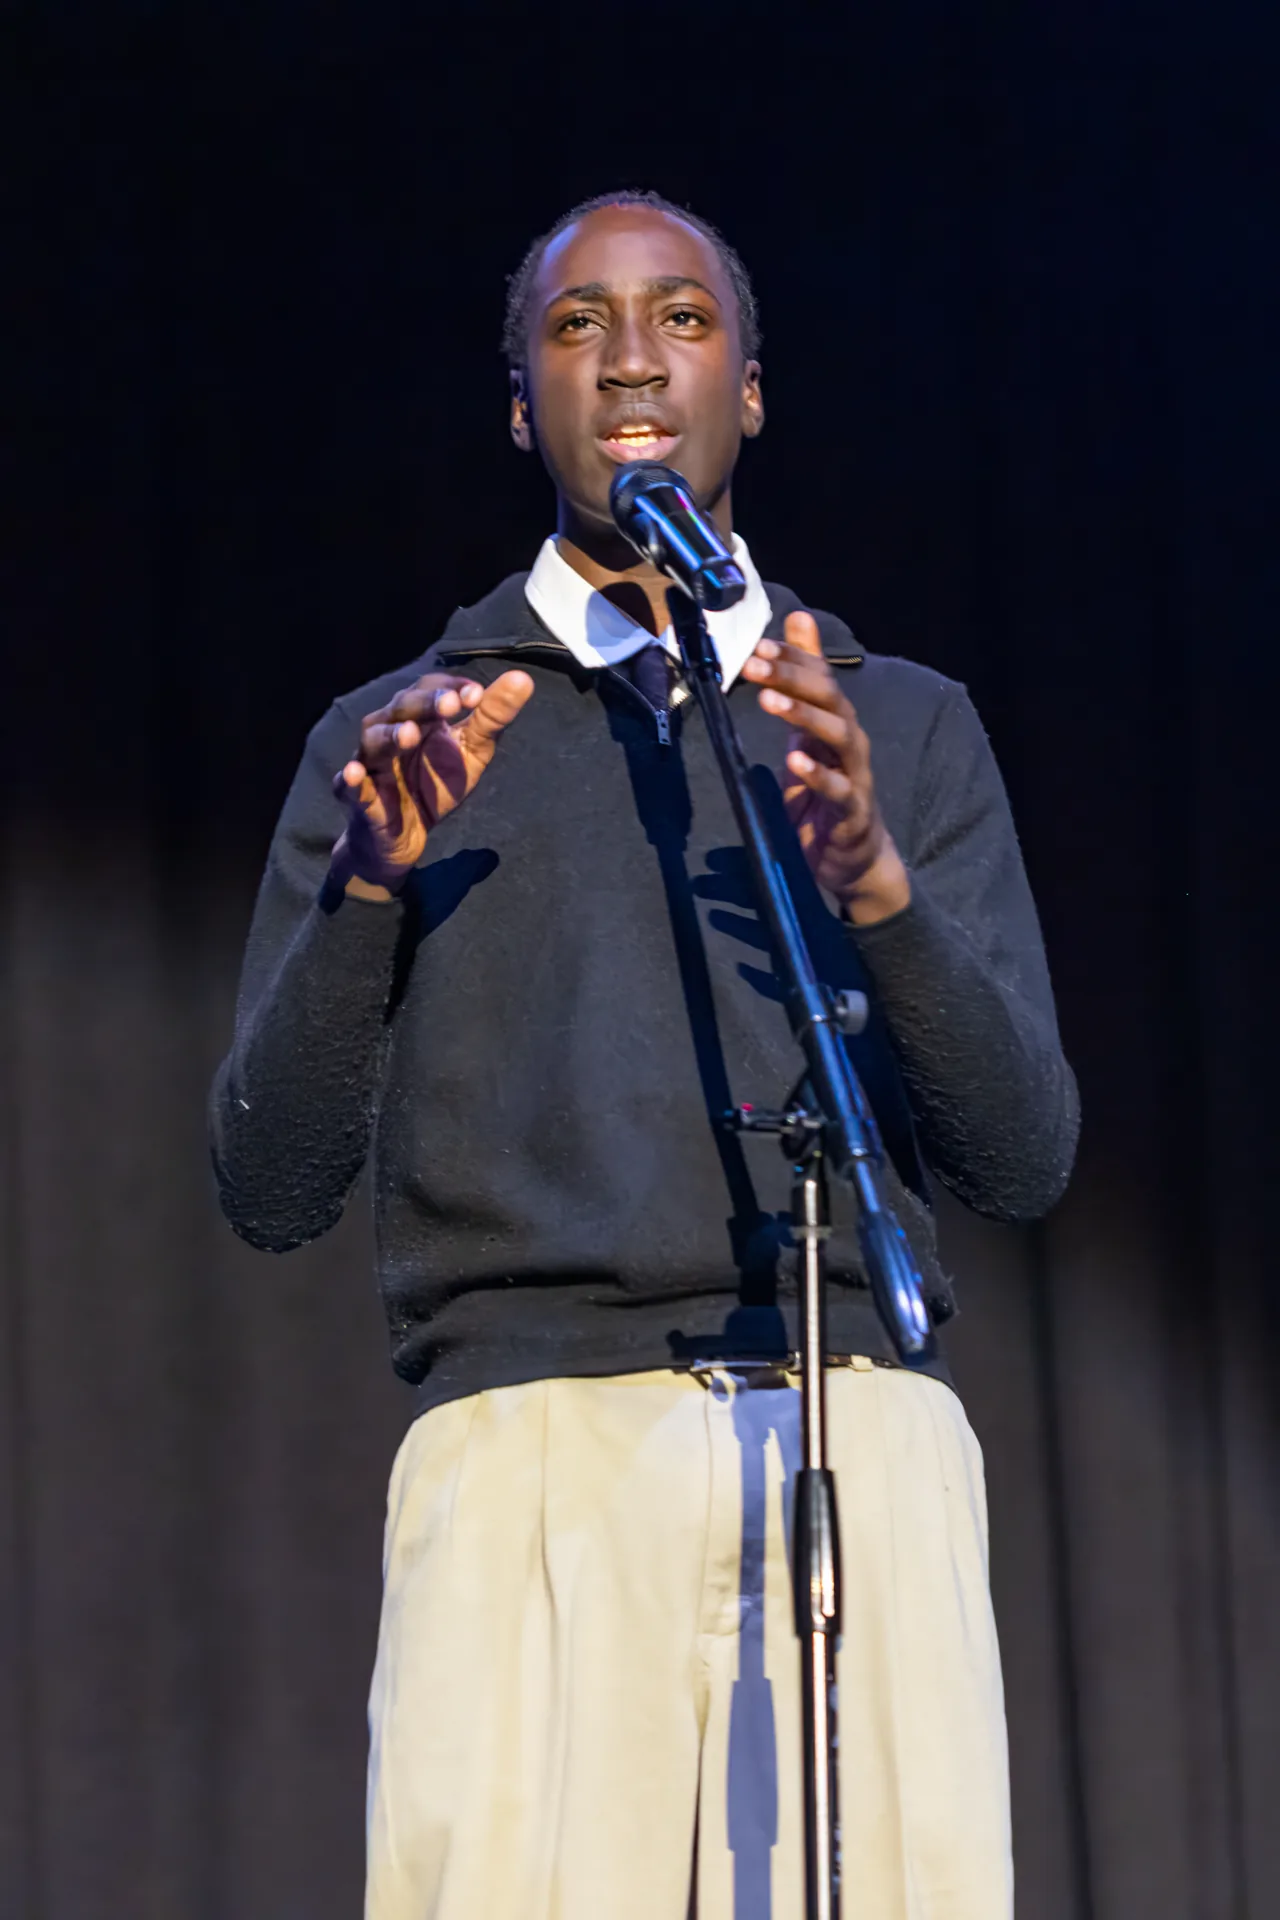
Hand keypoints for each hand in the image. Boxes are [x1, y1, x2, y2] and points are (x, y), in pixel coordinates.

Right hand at [329, 669, 533, 898]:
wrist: (403, 839)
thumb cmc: (433, 786)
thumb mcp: (471, 753)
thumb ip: (491, 718)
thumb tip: (522, 679)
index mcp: (417, 717)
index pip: (430, 689)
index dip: (451, 688)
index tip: (477, 695)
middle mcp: (389, 731)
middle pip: (401, 708)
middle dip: (425, 705)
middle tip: (451, 705)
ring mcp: (371, 763)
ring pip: (375, 741)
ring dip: (391, 736)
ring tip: (410, 735)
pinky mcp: (357, 797)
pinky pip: (351, 786)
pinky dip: (352, 780)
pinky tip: (355, 775)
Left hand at [742, 612, 910, 925]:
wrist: (852, 860)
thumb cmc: (825, 796)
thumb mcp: (805, 735)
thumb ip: (801, 686)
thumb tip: (799, 619)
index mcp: (834, 724)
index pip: (819, 679)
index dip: (792, 660)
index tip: (756, 646)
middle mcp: (850, 743)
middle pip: (830, 698)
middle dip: (793, 677)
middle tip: (754, 663)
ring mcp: (855, 777)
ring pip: (839, 736)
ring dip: (804, 716)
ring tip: (770, 700)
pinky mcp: (853, 813)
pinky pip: (839, 790)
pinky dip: (818, 775)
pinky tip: (794, 761)